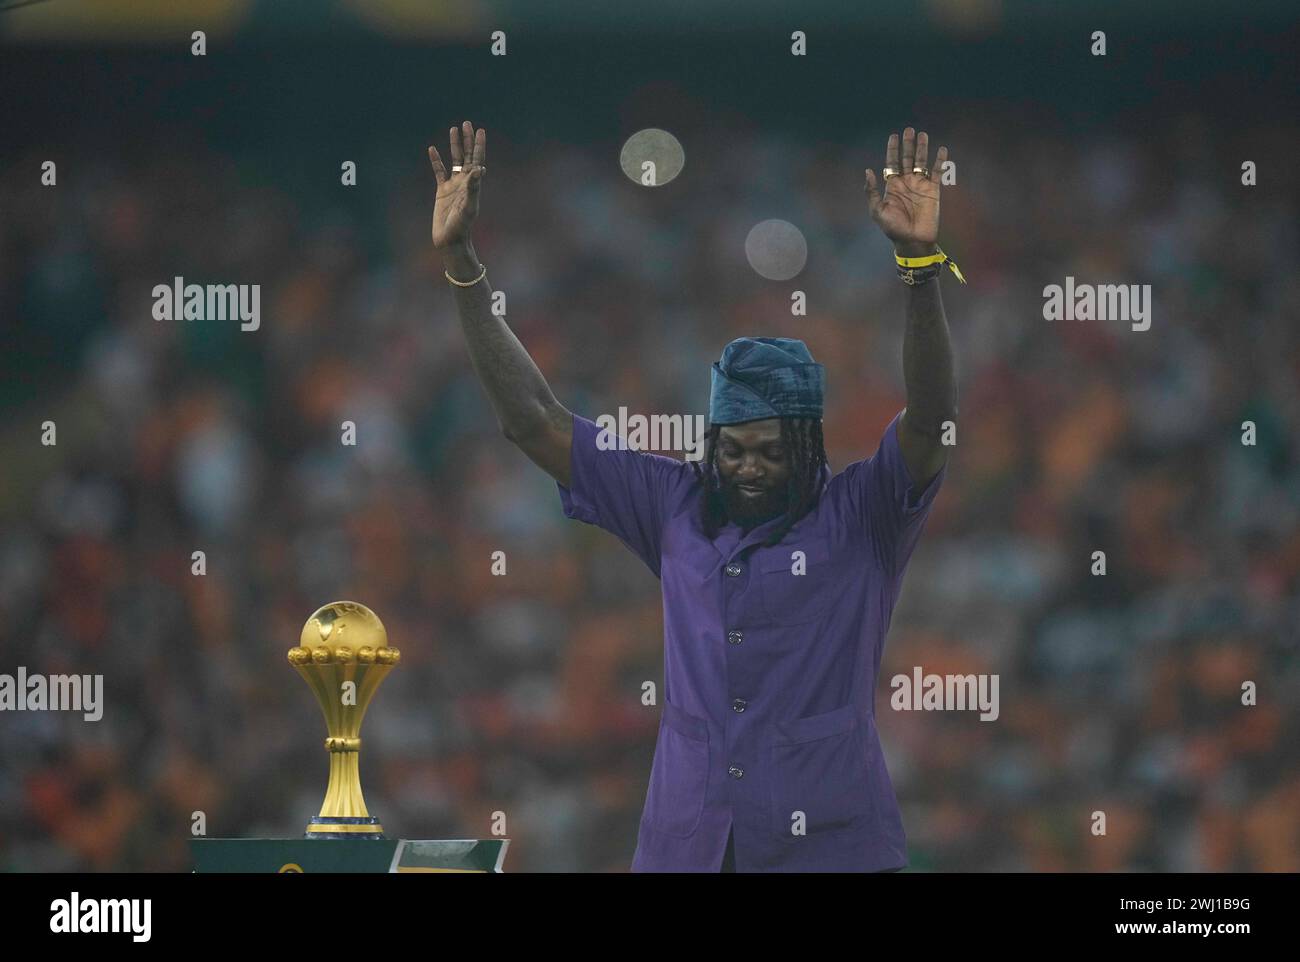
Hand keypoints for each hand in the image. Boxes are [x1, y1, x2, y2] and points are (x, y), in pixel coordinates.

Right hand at [428, 120, 485, 250]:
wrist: (450, 240)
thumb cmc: (461, 226)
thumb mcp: (469, 207)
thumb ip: (473, 188)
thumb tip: (479, 169)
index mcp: (473, 184)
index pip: (477, 159)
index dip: (479, 145)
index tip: (480, 130)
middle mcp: (465, 182)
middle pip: (467, 156)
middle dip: (468, 140)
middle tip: (467, 123)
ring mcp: (453, 185)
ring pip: (454, 160)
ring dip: (454, 146)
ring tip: (453, 129)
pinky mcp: (442, 191)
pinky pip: (439, 171)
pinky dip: (436, 160)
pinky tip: (432, 149)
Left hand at [864, 127, 947, 256]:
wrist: (913, 241)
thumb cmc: (893, 228)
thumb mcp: (877, 211)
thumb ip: (872, 191)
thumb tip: (869, 170)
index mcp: (892, 185)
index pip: (892, 162)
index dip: (892, 149)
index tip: (893, 136)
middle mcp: (906, 182)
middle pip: (907, 158)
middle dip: (907, 145)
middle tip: (908, 130)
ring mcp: (920, 185)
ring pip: (921, 162)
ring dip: (922, 148)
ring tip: (922, 134)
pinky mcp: (933, 190)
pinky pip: (937, 172)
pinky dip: (940, 161)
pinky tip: (941, 149)